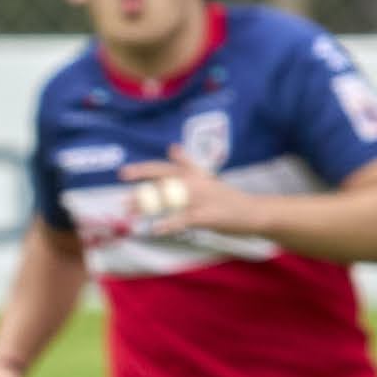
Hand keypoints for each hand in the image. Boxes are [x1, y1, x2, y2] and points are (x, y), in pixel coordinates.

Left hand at [126, 161, 264, 238]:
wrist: (254, 212)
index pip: (165, 168)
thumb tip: (172, 148)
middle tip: (122, 201)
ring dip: (149, 207)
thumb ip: (187, 164)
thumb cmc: (227, 197)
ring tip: (131, 213)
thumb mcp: (207, 177)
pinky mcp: (208, 215)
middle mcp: (196, 182)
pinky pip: (184, 219)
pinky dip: (169, 224)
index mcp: (195, 174)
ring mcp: (202, 198)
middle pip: (163, 183)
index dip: (144, 169)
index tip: (123, 173)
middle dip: (140, 191)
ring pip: (170, 200)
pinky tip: (155, 229)